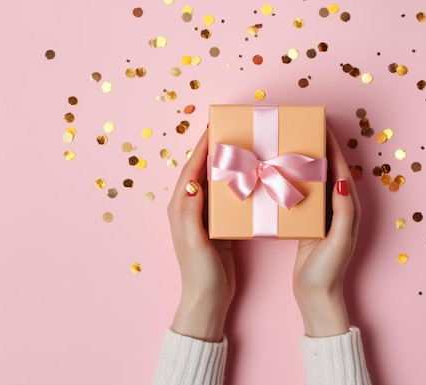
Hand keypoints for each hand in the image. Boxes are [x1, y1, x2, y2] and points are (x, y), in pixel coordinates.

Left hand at [167, 129, 234, 341]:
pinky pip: (223, 197)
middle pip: (200, 171)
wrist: (208, 298)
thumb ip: (191, 211)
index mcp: (180, 207)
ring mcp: (202, 217)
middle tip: (230, 133)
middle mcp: (188, 208)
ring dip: (223, 165)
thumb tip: (194, 181)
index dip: (201, 148)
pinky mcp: (215, 226)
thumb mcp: (194, 240)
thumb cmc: (199, 271)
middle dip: (213, 151)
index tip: (213, 128)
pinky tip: (245, 179)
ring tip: (240, 149)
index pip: (190, 170)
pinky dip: (231, 183)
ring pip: (212, 182)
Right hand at [293, 128, 360, 336]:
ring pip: (316, 179)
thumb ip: (343, 211)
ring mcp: (324, 214)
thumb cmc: (329, 270)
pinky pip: (305, 194)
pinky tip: (283, 174)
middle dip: (318, 147)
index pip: (341, 168)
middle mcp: (338, 207)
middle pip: (329, 169)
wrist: (316, 295)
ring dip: (306, 161)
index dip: (332, 145)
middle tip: (302, 130)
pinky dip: (297, 180)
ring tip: (290, 145)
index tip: (320, 125)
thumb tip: (341, 179)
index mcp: (348, 207)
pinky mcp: (310, 223)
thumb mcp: (338, 239)